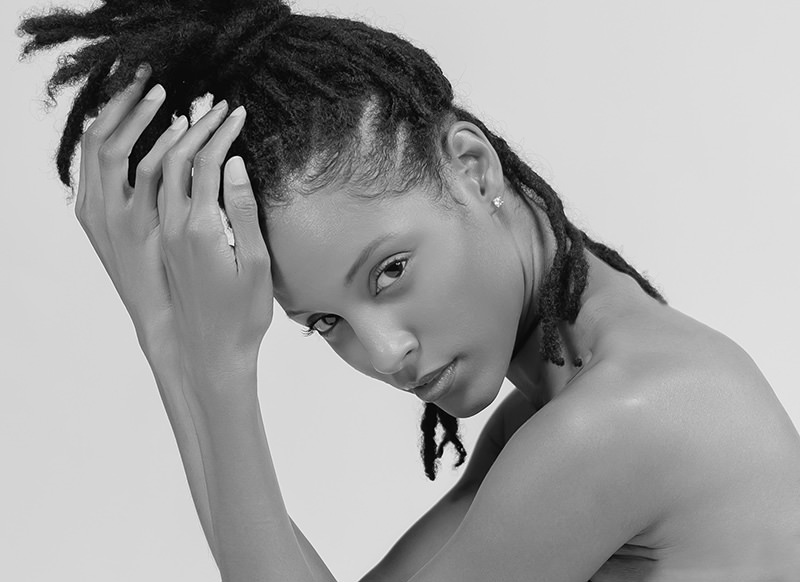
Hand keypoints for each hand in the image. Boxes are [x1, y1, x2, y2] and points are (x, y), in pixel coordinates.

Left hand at [75, 64, 271, 389]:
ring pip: (160, 175)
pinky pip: (159, 193)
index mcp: (201, 229)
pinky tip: (180, 157)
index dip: (221, 133)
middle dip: (197, 127)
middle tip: (216, 105)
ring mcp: (165, 236)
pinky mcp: (165, 245)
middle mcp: (175, 227)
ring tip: (194, 118)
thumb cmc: (242, 314)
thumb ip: (243, 211)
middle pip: (176, 160)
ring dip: (177, 143)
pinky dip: (169, 166)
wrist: (210, 352)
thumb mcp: (257, 263)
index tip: (237, 111)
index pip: (207, 164)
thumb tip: (234, 164)